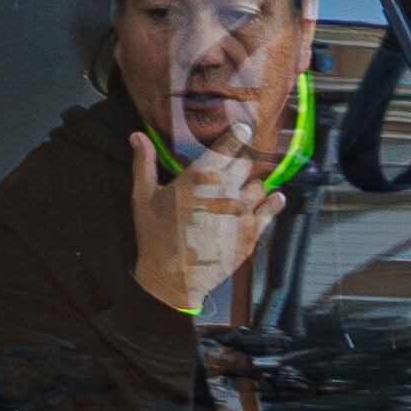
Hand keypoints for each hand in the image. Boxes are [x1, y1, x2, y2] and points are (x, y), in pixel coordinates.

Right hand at [130, 130, 279, 315]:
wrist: (172, 279)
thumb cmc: (155, 238)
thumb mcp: (143, 197)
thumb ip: (144, 163)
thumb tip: (137, 135)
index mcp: (199, 177)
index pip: (229, 145)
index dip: (238, 135)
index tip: (243, 131)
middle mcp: (225, 191)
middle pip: (246, 164)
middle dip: (240, 165)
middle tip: (232, 170)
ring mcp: (241, 213)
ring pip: (258, 186)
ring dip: (251, 187)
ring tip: (241, 192)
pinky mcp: (251, 233)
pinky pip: (270, 210)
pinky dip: (273, 202)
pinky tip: (274, 198)